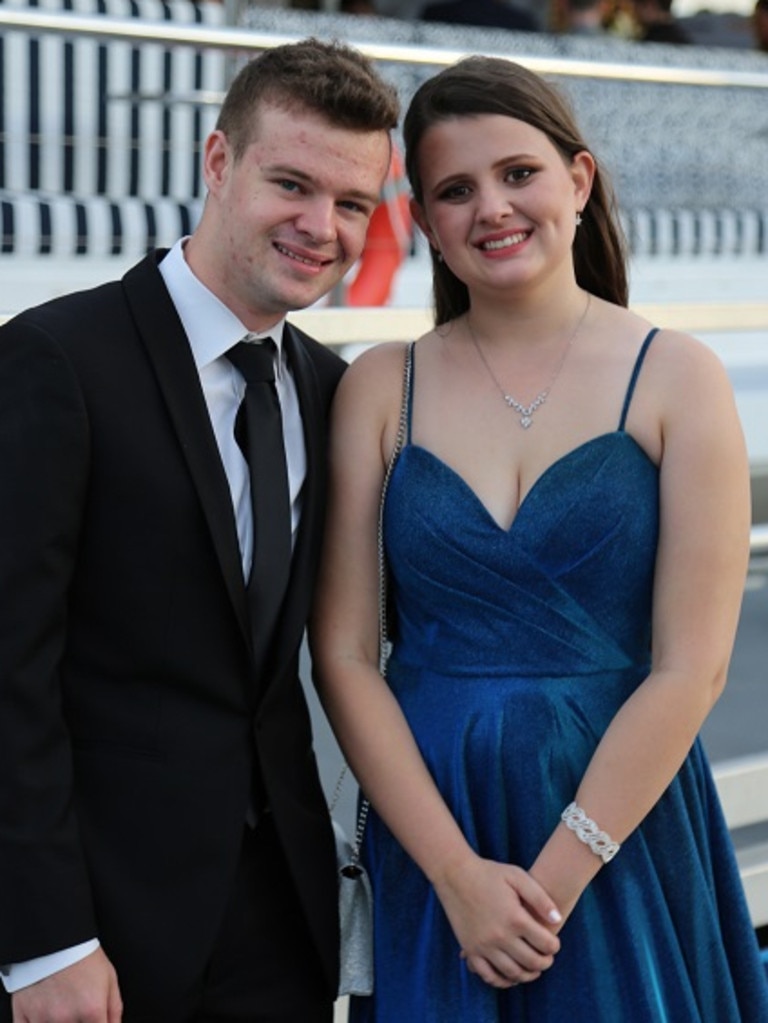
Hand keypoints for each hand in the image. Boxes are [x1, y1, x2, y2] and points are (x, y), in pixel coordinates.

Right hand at [11, 948, 121, 1022]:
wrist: (55, 937)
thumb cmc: (83, 955)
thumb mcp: (110, 978)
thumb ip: (114, 1009)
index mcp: (91, 1010)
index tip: (95, 1020)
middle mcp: (67, 1018)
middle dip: (79, 1022)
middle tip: (77, 1008)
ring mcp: (43, 1018)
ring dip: (58, 1022)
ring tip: (62, 1007)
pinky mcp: (24, 1015)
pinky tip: (44, 1015)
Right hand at [433, 855, 560, 988]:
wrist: (455, 874)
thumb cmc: (489, 873)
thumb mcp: (518, 876)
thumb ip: (540, 898)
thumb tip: (557, 919)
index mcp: (515, 918)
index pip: (546, 944)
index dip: (554, 946)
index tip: (554, 943)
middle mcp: (501, 936)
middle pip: (532, 962)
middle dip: (545, 962)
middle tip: (547, 958)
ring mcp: (484, 945)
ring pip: (513, 973)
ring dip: (527, 974)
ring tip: (533, 968)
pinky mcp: (471, 949)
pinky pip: (489, 975)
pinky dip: (503, 981)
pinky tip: (511, 975)